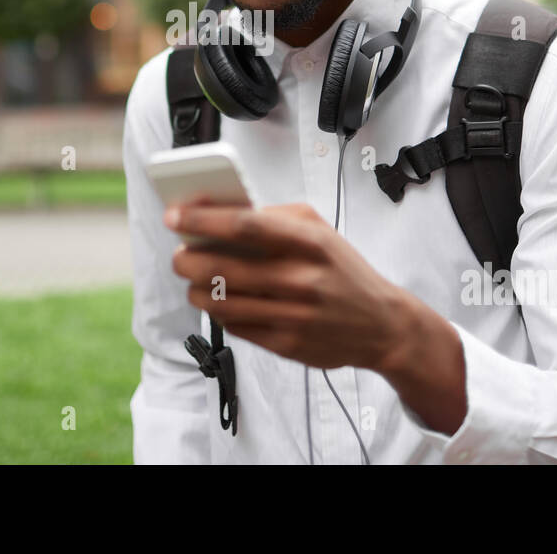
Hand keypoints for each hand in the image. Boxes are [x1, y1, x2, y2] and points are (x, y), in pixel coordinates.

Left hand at [165, 199, 411, 371]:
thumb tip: (222, 211)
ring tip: (192, 279)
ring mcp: (293, 315)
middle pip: (223, 267)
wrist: (382, 324)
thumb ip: (276, 216)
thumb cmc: (343, 270)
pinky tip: (217, 300)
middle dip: (187, 259)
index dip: (203, 219)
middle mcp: (301, 279)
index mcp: (309, 242)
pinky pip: (235, 327)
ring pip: (221, 301)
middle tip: (179, 253)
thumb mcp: (320, 231)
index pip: (245, 225)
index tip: (175, 215)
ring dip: (195, 289)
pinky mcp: (287, 345)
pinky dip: (217, 312)